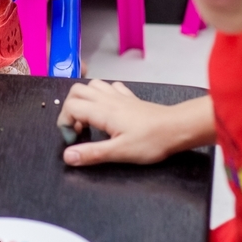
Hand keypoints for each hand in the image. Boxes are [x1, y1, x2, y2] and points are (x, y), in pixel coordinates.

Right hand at [57, 80, 178, 164]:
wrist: (177, 128)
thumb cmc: (151, 141)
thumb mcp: (119, 152)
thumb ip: (92, 153)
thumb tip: (68, 156)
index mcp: (102, 111)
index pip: (70, 107)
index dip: (65, 124)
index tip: (74, 140)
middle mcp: (107, 99)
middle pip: (76, 91)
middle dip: (69, 109)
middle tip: (77, 129)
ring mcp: (119, 96)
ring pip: (91, 85)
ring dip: (84, 99)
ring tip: (89, 119)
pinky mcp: (130, 98)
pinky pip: (109, 87)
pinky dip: (102, 94)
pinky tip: (107, 109)